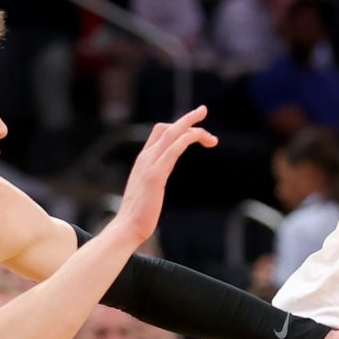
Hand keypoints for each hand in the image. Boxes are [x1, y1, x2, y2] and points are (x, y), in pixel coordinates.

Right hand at [107, 107, 216, 245]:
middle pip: (166, 128)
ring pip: (171, 134)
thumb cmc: (138, 215)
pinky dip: (187, 138)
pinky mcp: (155, 175)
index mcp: (143, 161)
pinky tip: (199, 138)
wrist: (127, 228)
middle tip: (204, 110)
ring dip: (192, 127)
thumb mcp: (147, 192)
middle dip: (187, 118)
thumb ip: (153, 182)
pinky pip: (173, 149)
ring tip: (211, 136)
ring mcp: (149, 165)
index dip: (177, 126)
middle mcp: (145, 158)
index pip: (159, 133)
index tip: (195, 129)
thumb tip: (156, 185)